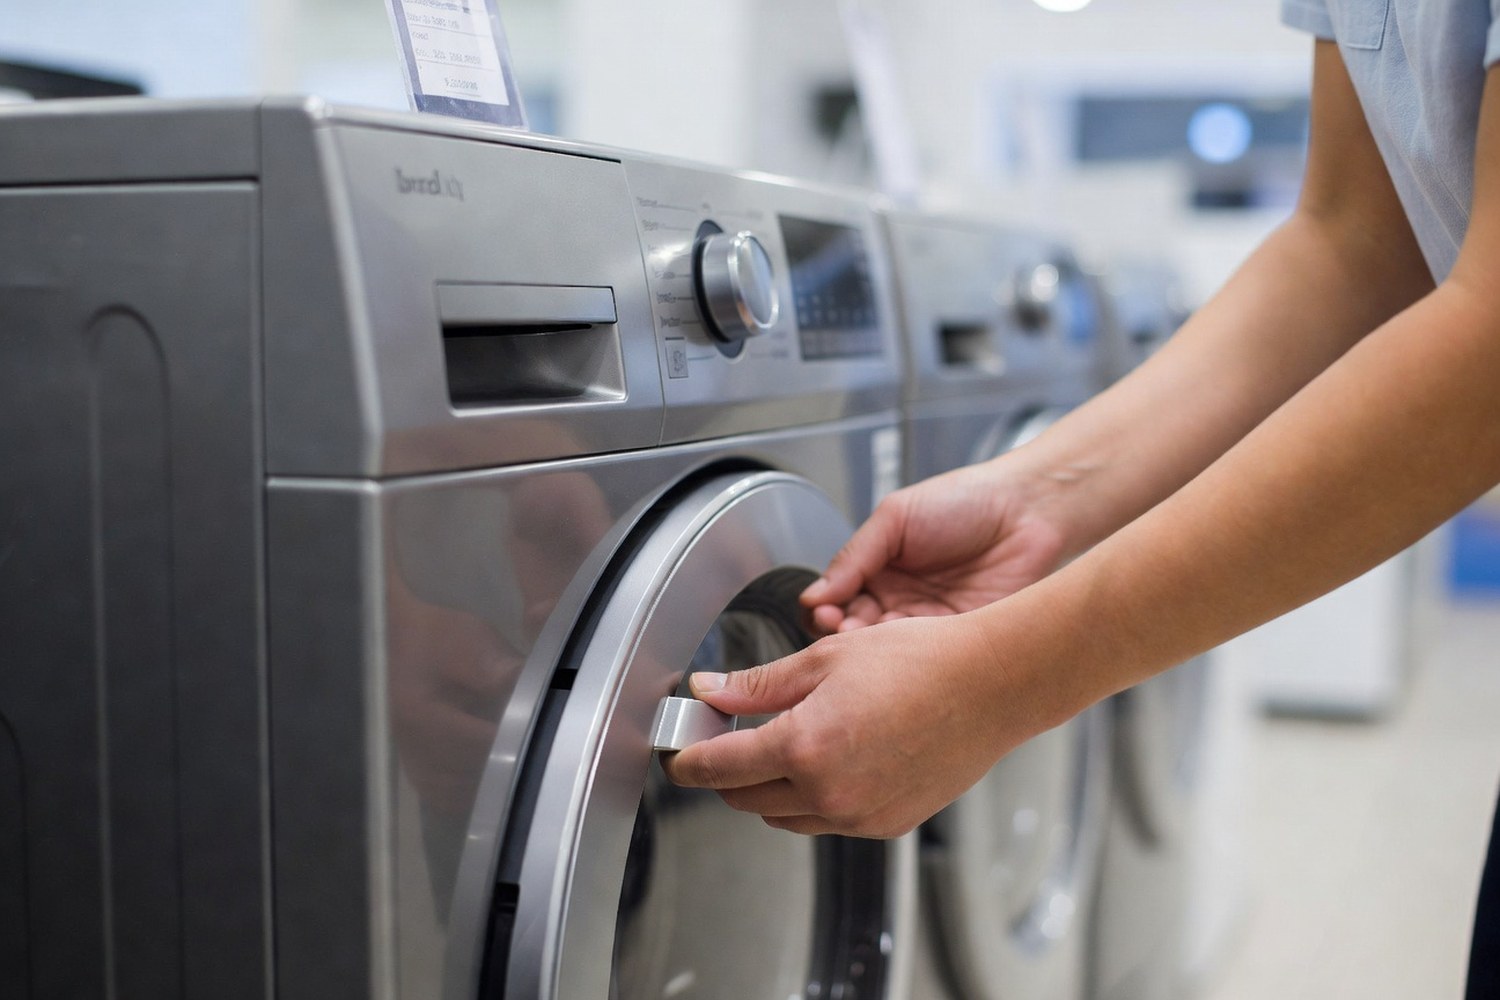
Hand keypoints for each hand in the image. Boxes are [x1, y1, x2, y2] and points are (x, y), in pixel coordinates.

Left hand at [659, 614, 1049, 838]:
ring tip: (784, 743)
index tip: (677, 756)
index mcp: (805, 747)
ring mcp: (860, 815)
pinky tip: (831, 758)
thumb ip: (759, 684)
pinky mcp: (887, 824)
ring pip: (786, 816)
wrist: (993, 686)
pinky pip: (829, 821)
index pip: (720, 767)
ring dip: (771, 788)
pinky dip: (814, 798)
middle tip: (727, 736)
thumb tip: (709, 691)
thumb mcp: (825, 659)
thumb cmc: (920, 661)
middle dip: (727, 772)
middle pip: (746, 799)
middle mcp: (829, 792)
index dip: (688, 762)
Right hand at [801, 459, 1065, 632]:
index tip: (822, 609)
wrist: (1027, 509)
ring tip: (871, 638)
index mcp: (878, 570)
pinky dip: (910, 658)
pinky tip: (902, 650)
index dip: (824, 609)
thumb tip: (814, 593)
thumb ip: (854, 555)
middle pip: (855, 631)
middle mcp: (899, 601)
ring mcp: (928, 623)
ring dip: (873, 650)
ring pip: (887, 651)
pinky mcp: (958, 639)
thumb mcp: (895, 517)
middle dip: (843, 633)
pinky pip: (926, 657)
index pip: (836, 600)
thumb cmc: (965, 501)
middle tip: (842, 629)